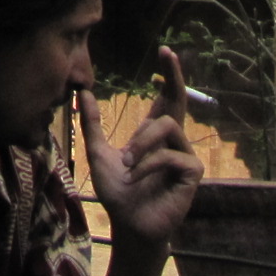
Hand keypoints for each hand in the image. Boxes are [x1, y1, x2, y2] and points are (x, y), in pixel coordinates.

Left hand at [77, 46, 203, 256]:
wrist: (127, 224)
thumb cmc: (117, 193)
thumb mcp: (99, 153)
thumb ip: (93, 124)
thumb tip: (83, 92)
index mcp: (154, 135)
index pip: (165, 99)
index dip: (168, 75)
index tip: (165, 51)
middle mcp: (173, 141)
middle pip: (179, 100)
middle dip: (175, 75)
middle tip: (167, 53)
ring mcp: (185, 156)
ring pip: (166, 127)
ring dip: (141, 144)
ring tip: (127, 164)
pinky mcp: (192, 173)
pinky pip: (171, 155)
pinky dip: (149, 164)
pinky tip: (137, 178)